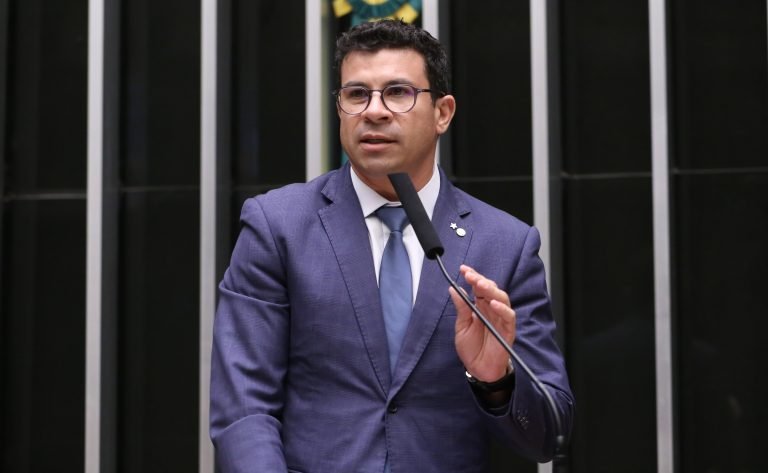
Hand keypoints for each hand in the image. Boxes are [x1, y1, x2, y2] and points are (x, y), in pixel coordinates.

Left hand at [450, 265, 515, 382]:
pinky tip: (493, 303)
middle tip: (470, 275)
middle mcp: (491, 310)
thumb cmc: (471, 348)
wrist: (479, 369)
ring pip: (501, 299)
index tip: (463, 269)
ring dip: (491, 290)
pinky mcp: (508, 330)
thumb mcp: (461, 327)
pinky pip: (508, 316)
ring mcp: (501, 319)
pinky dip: (502, 309)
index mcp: (480, 307)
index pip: (478, 287)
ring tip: (480, 285)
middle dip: (480, 280)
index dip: (472, 277)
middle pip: (490, 290)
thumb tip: (454, 289)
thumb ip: (461, 308)